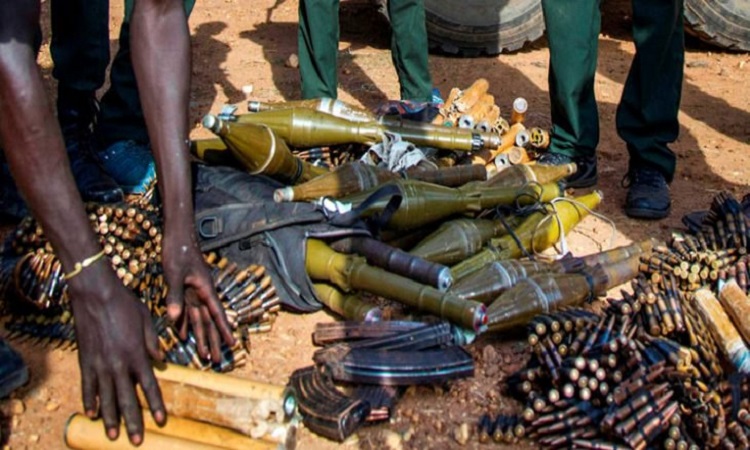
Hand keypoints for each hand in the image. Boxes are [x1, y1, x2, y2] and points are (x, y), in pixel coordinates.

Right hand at [67, 262, 164, 445]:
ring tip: (114, 436)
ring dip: (111, 418)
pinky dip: (90, 401)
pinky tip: (92, 414)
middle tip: (137, 441)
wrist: (95, 294)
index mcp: (137, 354)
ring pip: (106, 398)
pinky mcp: (85, 360)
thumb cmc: (125, 304)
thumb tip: (161, 360)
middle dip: (134, 421)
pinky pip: (87, 386)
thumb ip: (153, 343)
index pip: (149, 386)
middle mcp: (119, 364)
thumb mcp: (146, 320)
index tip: (162, 420)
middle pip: (127, 399)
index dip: (156, 404)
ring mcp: (100, 363)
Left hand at [161, 231, 234, 361]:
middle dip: (213, 341)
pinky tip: (183, 335)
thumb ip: (175, 297)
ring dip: (201, 336)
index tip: (233, 345)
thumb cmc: (179, 251)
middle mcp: (202, 293)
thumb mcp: (175, 274)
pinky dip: (185, 323)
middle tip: (218, 360)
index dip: (224, 330)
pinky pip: (187, 310)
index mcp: (205, 289)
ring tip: (204, 355)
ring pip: (199, 318)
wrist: (176, 235)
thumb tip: (174, 319)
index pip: (217, 314)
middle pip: (210, 321)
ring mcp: (194, 292)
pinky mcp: (185, 289)